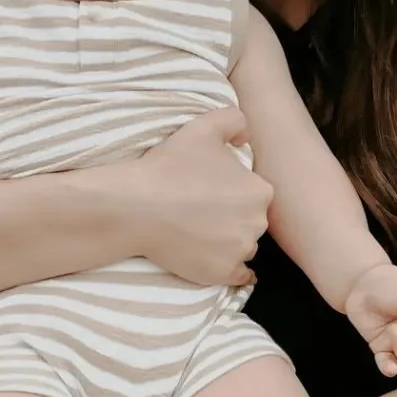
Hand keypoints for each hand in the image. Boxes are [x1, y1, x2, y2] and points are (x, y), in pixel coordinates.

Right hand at [132, 108, 273, 287]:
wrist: (137, 206)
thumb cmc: (170, 166)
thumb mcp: (204, 126)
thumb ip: (235, 120)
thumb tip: (246, 136)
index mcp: (260, 191)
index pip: (255, 193)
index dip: (234, 190)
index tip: (211, 189)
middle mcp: (258, 224)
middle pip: (251, 220)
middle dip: (234, 216)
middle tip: (202, 209)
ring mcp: (240, 251)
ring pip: (244, 245)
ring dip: (229, 241)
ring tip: (200, 231)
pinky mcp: (223, 273)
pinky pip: (240, 276)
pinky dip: (233, 270)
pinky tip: (220, 260)